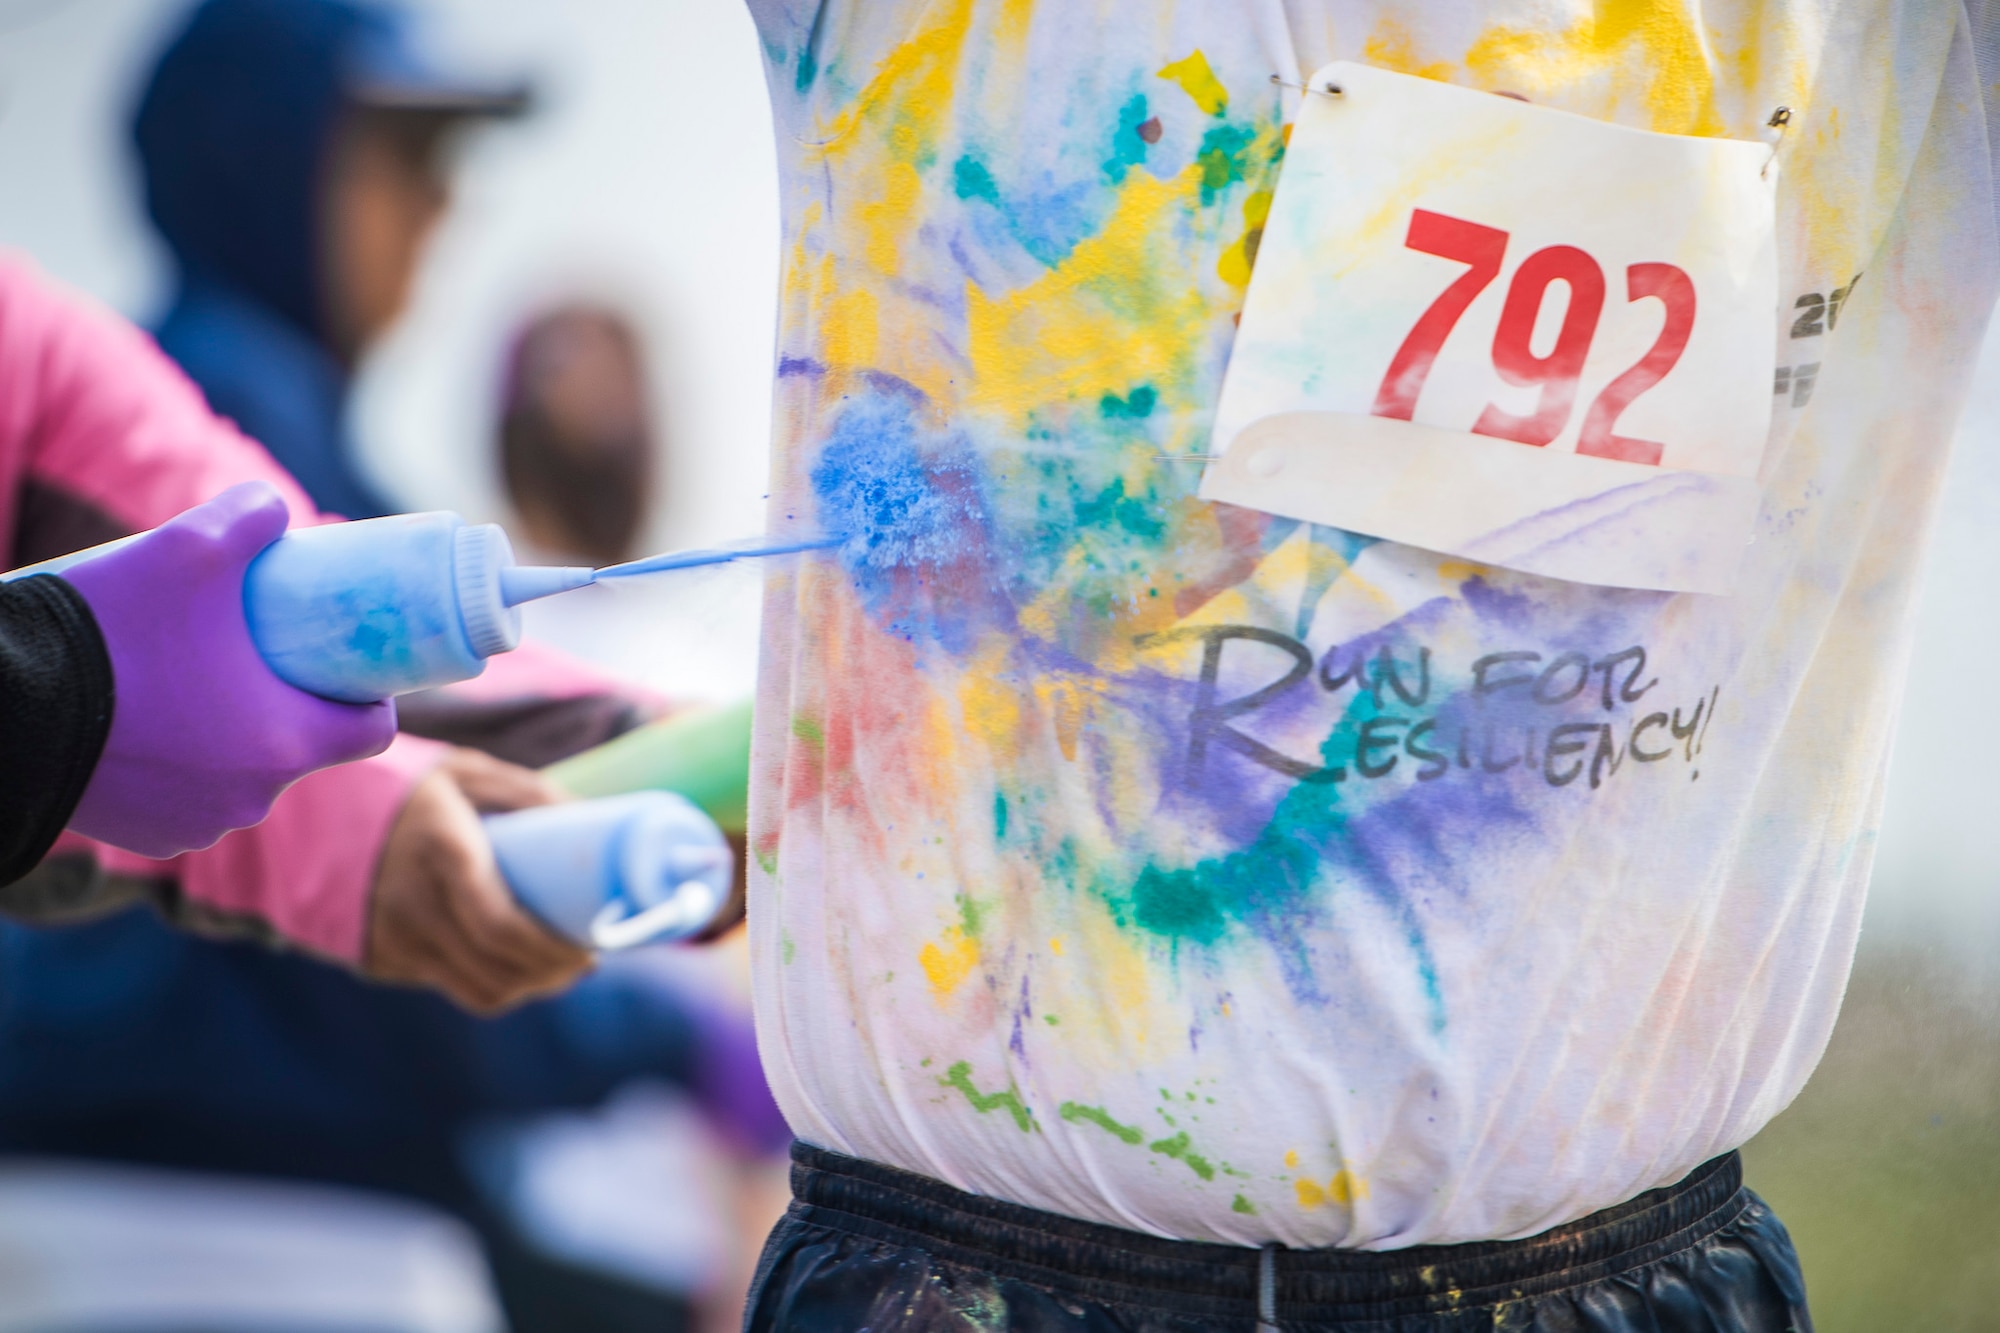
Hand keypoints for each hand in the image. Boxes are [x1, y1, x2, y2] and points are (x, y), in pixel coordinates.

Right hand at [62, 482, 395, 855]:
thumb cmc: (104, 628)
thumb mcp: (188, 547)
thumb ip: (250, 516)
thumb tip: (273, 508)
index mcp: (285, 744)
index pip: (371, 730)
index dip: (366, 691)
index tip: (341, 658)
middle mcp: (250, 801)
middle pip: (301, 747)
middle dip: (285, 702)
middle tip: (252, 652)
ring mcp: (193, 827)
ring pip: (240, 774)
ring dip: (228, 736)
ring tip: (189, 681)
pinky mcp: (142, 837)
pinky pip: (184, 799)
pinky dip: (177, 766)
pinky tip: (148, 722)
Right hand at [365, 748, 593, 1012]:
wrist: (309, 811)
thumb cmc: (410, 788)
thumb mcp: (467, 773)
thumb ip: (528, 793)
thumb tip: (597, 818)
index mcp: (442, 853)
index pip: (501, 927)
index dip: (552, 950)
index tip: (590, 948)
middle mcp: (413, 905)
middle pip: (498, 969)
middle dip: (552, 974)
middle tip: (585, 960)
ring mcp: (392, 938)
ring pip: (478, 990)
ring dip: (527, 988)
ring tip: (559, 967)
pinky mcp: (381, 959)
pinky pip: (449, 985)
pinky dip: (491, 983)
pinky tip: (515, 966)